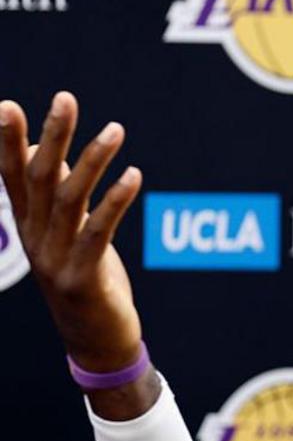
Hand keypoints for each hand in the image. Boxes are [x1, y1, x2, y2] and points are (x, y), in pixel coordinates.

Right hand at [0, 92, 143, 372]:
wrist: (95, 342)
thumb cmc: (84, 279)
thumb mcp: (66, 234)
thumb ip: (57, 193)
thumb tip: (48, 147)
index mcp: (29, 225)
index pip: (12, 175)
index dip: (7, 141)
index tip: (5, 105)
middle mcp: (36, 237)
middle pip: (38, 177)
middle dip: (51, 136)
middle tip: (65, 98)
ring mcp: (56, 258)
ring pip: (69, 199)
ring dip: (91, 161)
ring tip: (115, 129)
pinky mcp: (83, 276)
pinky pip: (99, 231)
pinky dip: (115, 200)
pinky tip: (133, 176)